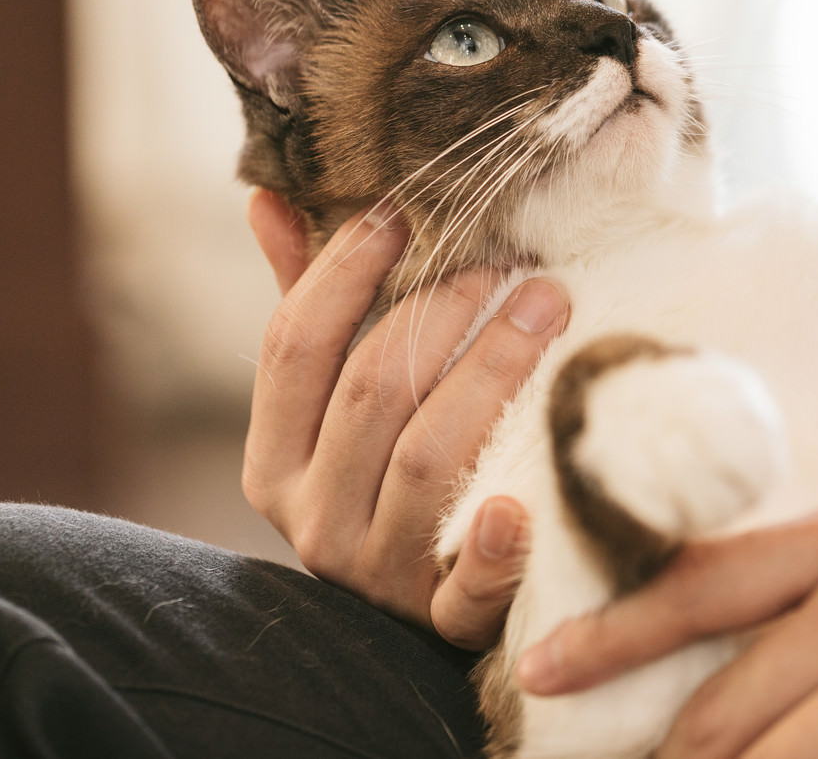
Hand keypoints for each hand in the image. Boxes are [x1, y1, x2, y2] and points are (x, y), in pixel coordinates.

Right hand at [243, 189, 565, 648]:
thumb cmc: (388, 474)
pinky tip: (521, 503)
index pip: (294, 347)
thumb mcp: (337, 398)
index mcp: (274, 462)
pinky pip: (470, 586)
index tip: (404, 211)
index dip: (344, 269)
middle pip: (371, 390)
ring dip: (494, 369)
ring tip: (549, 302)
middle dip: (442, 308)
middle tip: (508, 257)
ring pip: (430, 456)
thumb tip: (268, 198)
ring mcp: (379, 573)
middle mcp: (313, 521)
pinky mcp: (447, 619)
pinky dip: (494, 547)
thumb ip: (309, 306)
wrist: (428, 609)